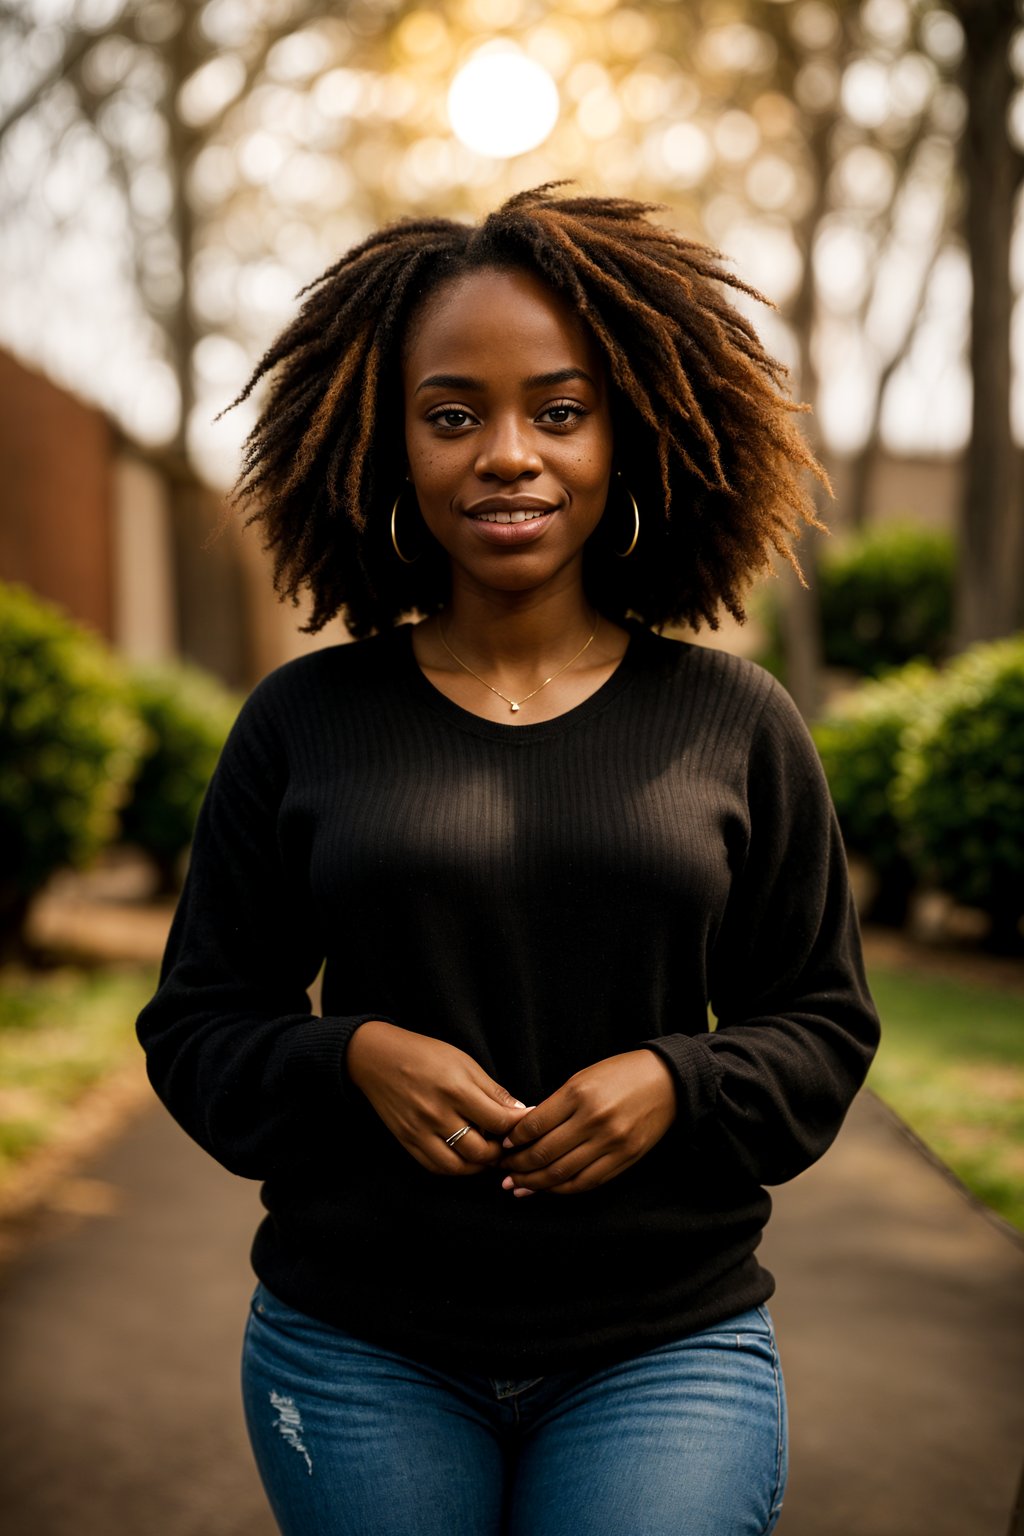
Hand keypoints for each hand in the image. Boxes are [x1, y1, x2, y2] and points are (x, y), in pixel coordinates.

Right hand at [346, 1020, 529, 1175]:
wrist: (379, 1059)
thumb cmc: (425, 1055)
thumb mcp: (464, 1062)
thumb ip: (492, 1090)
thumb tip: (519, 1111)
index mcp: (456, 1089)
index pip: (499, 1121)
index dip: (519, 1126)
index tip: (528, 1123)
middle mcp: (438, 1114)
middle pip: (482, 1151)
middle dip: (501, 1151)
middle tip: (509, 1143)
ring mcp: (420, 1131)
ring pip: (460, 1166)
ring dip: (480, 1165)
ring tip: (489, 1153)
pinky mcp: (407, 1141)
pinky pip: (436, 1167)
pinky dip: (456, 1168)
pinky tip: (465, 1158)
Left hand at [499, 1050, 676, 1195]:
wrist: (668, 1082)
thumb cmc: (621, 1074)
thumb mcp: (584, 1077)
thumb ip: (556, 1104)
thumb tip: (524, 1131)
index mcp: (579, 1094)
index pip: (534, 1125)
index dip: (513, 1140)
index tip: (503, 1146)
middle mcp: (594, 1120)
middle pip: (545, 1153)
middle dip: (518, 1166)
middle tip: (502, 1171)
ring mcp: (611, 1143)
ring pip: (563, 1173)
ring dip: (535, 1182)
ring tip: (517, 1186)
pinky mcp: (624, 1159)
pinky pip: (587, 1182)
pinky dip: (563, 1188)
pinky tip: (548, 1188)